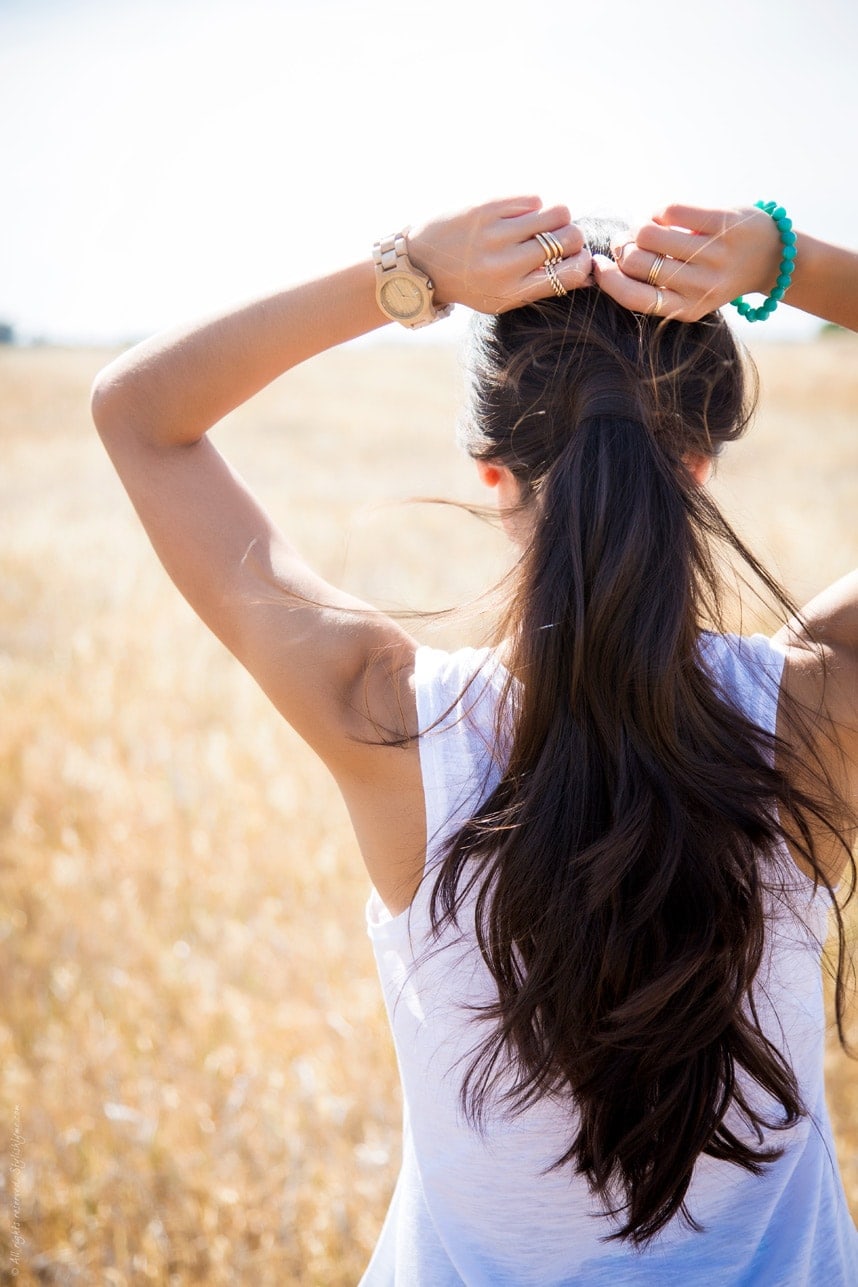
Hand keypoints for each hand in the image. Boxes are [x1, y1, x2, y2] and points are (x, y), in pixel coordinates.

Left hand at [407, 196, 591, 313]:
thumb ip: (541, 285)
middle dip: (573, 237)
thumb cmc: (471, 284)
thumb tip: (588, 271)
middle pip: (570, 238)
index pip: (571, 273)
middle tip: (561, 238)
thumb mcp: (503, 298)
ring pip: (558, 212)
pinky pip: (533, 199)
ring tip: (543, 225)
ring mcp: (495, 233)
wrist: (421, 266)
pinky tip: (518, 216)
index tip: (578, 258)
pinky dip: (532, 207)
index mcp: (513, 291)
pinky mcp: (486, 207)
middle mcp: (506, 264)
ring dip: (557, 218)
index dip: (583, 263)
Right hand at [592, 204, 783, 321]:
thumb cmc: (717, 275)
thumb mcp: (689, 294)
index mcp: (687, 308)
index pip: (633, 296)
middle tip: (626, 241)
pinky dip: (660, 212)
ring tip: (646, 229)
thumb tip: (605, 263)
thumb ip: (654, 286)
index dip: (606, 278)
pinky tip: (668, 218)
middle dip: (622, 247)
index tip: (597, 264)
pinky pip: (669, 211)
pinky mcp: (722, 223)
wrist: (772, 257)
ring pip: (648, 233)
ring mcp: (714, 254)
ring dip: (639, 226)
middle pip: (636, 261)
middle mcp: (701, 285)